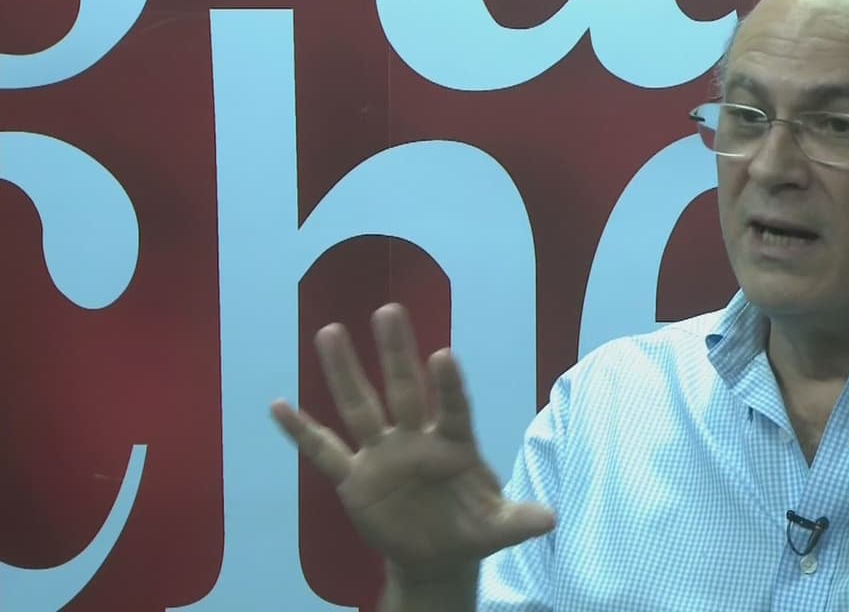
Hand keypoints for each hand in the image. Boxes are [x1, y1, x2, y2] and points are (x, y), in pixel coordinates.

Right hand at [270, 303, 555, 582]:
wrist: (436, 555)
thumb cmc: (470, 528)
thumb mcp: (496, 527)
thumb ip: (517, 519)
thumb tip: (551, 520)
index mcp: (454, 443)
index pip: (453, 407)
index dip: (449, 384)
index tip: (443, 354)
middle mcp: (415, 437)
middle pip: (405, 390)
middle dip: (397, 353)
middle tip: (390, 311)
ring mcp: (382, 454)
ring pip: (360, 407)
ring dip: (344, 372)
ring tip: (330, 331)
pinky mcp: (354, 478)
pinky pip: (324, 451)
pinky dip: (300, 432)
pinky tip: (278, 405)